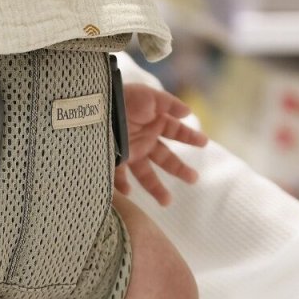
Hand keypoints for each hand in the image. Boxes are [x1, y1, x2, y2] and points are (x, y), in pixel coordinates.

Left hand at [114, 83, 208, 205]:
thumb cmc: (123, 97)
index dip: (190, 137)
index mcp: (154, 124)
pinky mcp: (114, 159)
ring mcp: (130, 151)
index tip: (204, 143)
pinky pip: (118, 176)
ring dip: (155, 188)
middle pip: (165, 158)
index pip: (176, 132)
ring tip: (167, 202)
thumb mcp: (148, 96)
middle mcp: (144, 140)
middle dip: (179, 169)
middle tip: (193, 179)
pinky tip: (129, 192)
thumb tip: (188, 112)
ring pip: (145, 174)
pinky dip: (122, 185)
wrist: (95, 103)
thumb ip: (169, 104)